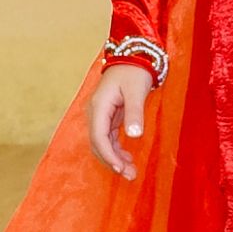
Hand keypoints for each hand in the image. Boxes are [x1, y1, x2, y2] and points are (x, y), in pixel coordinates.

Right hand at [86, 62, 155, 177]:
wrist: (132, 56)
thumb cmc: (134, 72)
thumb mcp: (136, 91)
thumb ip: (134, 113)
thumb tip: (134, 135)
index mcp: (99, 106)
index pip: (98, 137)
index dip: (108, 155)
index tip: (121, 169)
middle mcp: (95, 112)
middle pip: (98, 143)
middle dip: (112, 161)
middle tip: (130, 175)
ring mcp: (101, 114)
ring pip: (103, 143)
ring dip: (114, 158)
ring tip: (131, 172)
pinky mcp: (108, 115)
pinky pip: (108, 137)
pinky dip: (116, 149)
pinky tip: (127, 159)